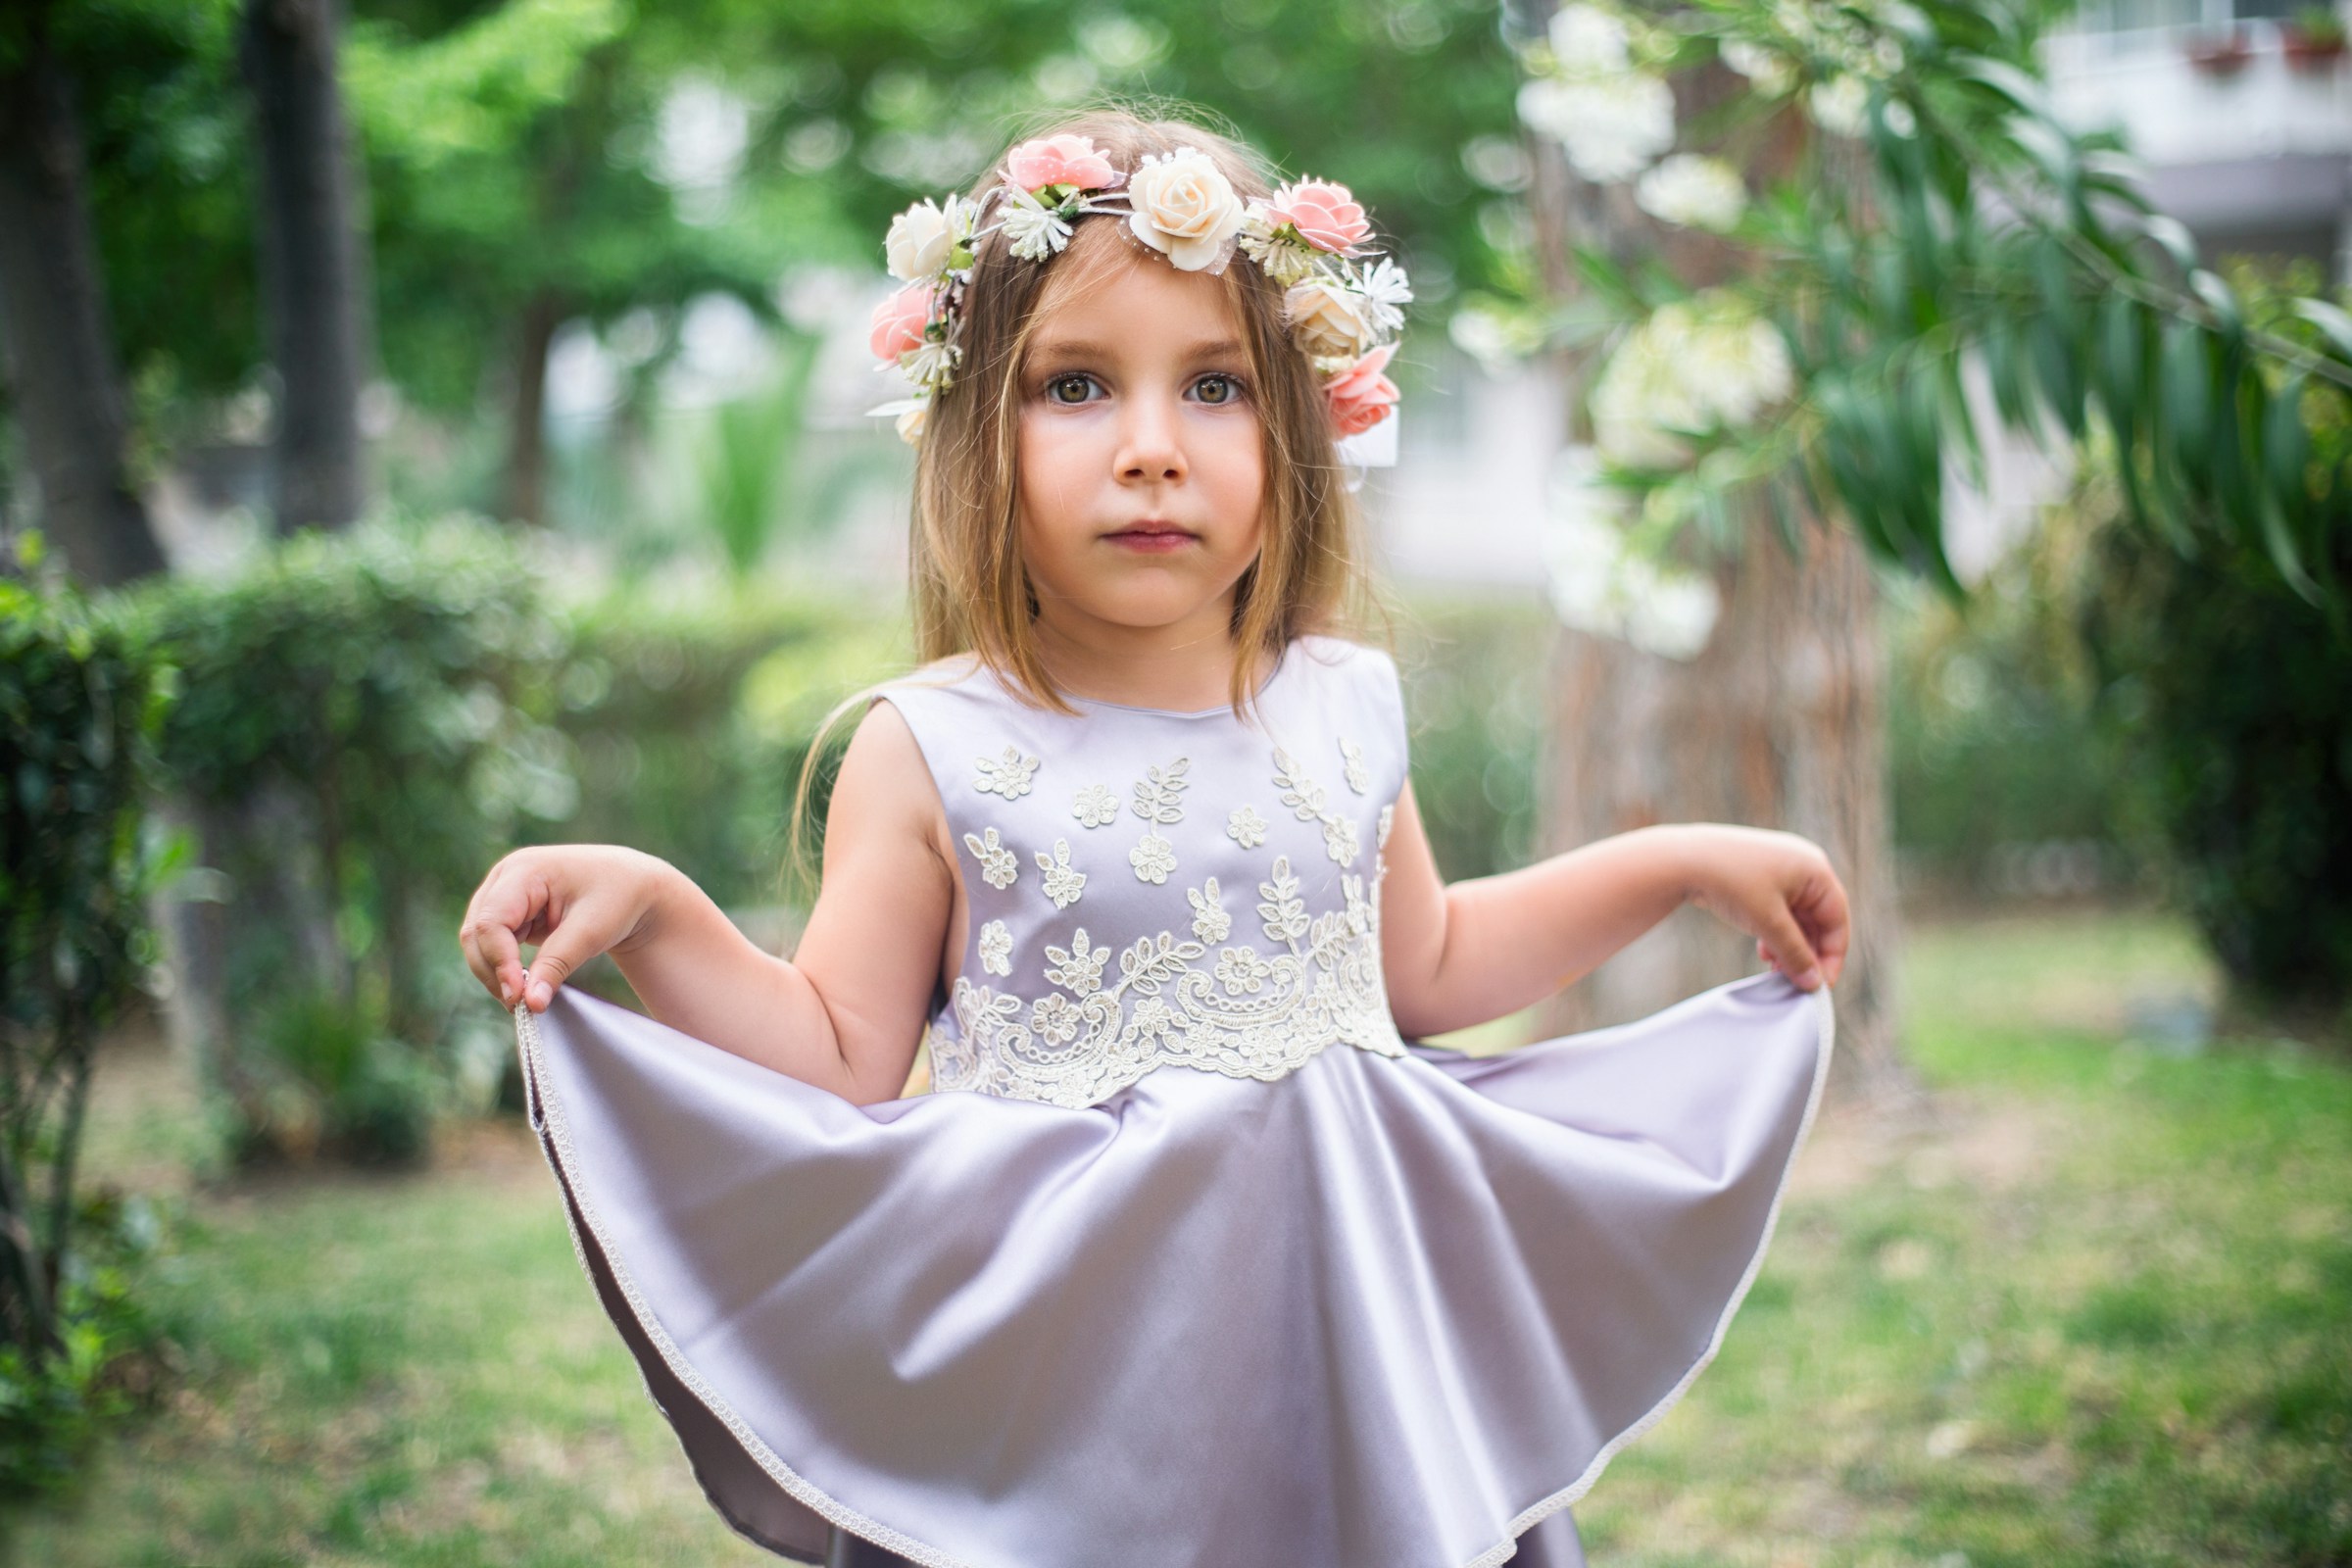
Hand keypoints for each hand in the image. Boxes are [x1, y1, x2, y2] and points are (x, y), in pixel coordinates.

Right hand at [457, 845, 672, 1012]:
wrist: (633, 887)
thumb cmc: (617, 898)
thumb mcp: (591, 931)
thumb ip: (557, 964)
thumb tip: (531, 1004)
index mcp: (524, 869)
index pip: (492, 922)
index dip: (499, 961)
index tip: (517, 996)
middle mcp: (506, 878)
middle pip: (477, 932)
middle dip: (493, 971)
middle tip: (518, 1006)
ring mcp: (504, 895)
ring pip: (480, 942)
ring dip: (496, 973)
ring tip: (523, 1000)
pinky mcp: (510, 915)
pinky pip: (493, 946)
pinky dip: (505, 969)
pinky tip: (525, 986)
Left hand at [1676, 824, 1849, 991]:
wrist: (1682, 859)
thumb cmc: (1731, 883)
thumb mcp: (1768, 923)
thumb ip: (1795, 955)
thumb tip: (1814, 983)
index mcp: (1815, 869)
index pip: (1837, 919)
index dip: (1833, 955)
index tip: (1821, 985)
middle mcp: (1802, 866)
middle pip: (1818, 920)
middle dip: (1807, 953)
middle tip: (1796, 982)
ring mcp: (1780, 870)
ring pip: (1797, 919)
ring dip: (1790, 947)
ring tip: (1776, 970)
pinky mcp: (1759, 878)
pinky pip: (1779, 912)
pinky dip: (1775, 934)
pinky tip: (1764, 952)